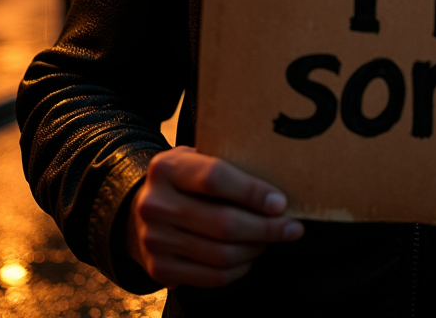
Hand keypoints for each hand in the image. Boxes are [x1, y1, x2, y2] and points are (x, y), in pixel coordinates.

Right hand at [127, 145, 303, 287]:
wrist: (142, 210)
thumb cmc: (186, 180)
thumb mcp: (196, 158)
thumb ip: (227, 163)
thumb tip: (278, 182)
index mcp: (168, 168)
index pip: (215, 179)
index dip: (252, 192)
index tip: (280, 202)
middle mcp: (155, 204)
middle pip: (223, 223)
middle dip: (266, 228)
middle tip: (292, 227)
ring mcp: (155, 240)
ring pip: (220, 254)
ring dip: (256, 248)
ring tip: (272, 238)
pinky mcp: (159, 269)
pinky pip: (211, 276)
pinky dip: (239, 268)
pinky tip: (251, 256)